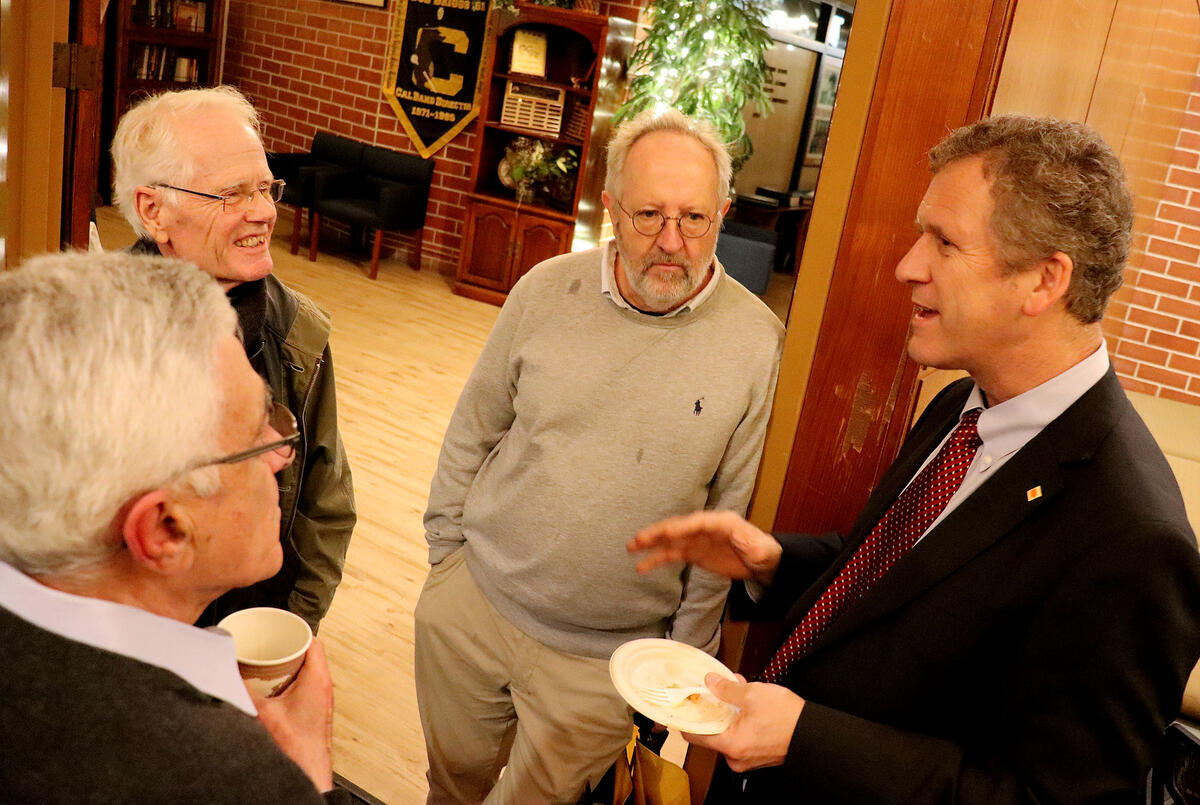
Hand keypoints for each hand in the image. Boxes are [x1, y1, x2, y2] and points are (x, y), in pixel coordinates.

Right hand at [251, 637, 334, 792]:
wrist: (307, 773)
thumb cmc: (296, 748)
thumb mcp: (262, 713)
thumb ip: (242, 692)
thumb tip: (223, 675)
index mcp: (318, 679)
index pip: (312, 639)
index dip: (293, 629)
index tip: (275, 627)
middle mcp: (322, 686)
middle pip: (306, 653)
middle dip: (283, 647)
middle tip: (263, 645)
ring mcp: (318, 698)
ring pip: (302, 670)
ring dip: (283, 665)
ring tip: (262, 663)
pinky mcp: (311, 710)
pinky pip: (300, 685)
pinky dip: (284, 680)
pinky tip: (267, 687)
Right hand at [627, 510, 782, 584]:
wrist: (762, 562)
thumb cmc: (763, 552)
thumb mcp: (761, 549)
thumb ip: (752, 545)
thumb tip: (746, 542)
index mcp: (721, 522)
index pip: (698, 522)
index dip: (683, 526)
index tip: (668, 533)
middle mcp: (704, 527)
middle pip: (678, 526)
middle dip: (659, 532)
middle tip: (640, 538)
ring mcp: (696, 539)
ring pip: (670, 539)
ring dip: (651, 543)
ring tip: (631, 548)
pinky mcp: (693, 552)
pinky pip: (671, 554)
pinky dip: (657, 559)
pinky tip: (642, 566)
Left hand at [683, 673, 803, 771]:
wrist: (815, 732)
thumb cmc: (787, 718)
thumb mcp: (753, 694)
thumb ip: (727, 688)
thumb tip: (710, 682)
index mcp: (731, 745)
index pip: (695, 736)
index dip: (687, 718)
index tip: (684, 705)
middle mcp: (737, 757)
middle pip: (712, 732)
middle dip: (714, 707)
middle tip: (716, 688)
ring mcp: (748, 758)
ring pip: (728, 732)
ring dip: (730, 711)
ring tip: (738, 689)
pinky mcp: (759, 755)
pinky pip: (742, 736)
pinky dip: (741, 720)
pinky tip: (749, 702)